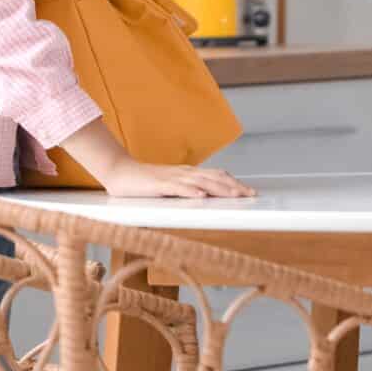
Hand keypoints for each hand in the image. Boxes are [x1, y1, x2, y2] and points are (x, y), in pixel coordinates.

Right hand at [97, 155, 254, 199]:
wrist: (120, 172)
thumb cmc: (145, 182)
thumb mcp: (171, 186)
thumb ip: (187, 190)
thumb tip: (206, 198)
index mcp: (189, 173)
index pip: (217, 176)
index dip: (234, 183)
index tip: (250, 192)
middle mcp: (184, 173)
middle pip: (215, 177)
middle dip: (234, 187)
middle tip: (251, 195)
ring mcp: (172, 178)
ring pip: (201, 182)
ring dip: (220, 188)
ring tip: (235, 195)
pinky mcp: (159, 185)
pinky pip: (177, 188)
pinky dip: (191, 191)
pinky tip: (201, 196)